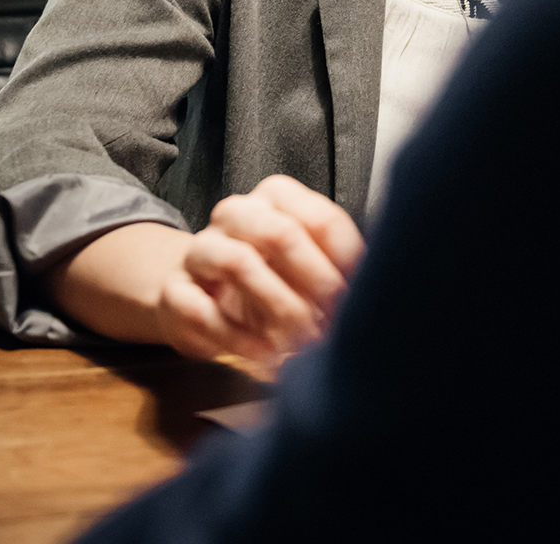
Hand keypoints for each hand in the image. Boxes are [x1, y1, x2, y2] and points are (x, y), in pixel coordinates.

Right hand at [155, 174, 364, 365]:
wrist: (198, 298)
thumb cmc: (267, 279)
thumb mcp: (304, 268)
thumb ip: (339, 268)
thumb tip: (385, 286)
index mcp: (274, 200)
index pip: (319, 217)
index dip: (346, 261)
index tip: (362, 296)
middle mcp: (235, 215)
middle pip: (277, 232)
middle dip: (315, 281)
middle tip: (335, 320)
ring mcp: (200, 251)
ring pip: (237, 261)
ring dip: (278, 308)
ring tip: (301, 342)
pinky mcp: (175, 292)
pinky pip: (203, 309)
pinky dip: (240, 339)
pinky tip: (266, 358)